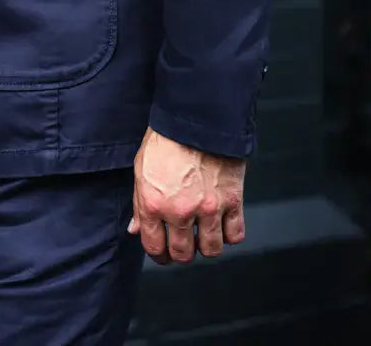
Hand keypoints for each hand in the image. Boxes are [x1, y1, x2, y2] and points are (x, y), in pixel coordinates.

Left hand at [128, 127, 245, 263]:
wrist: (195, 117)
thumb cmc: (166, 138)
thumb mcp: (141, 169)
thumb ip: (139, 204)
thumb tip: (135, 229)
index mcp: (153, 203)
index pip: (154, 247)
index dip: (158, 253)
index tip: (162, 251)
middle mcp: (180, 210)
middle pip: (183, 254)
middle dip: (181, 252)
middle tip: (182, 244)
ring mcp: (208, 207)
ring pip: (211, 250)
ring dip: (206, 245)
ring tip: (202, 233)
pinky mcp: (232, 200)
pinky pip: (235, 235)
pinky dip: (229, 234)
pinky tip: (222, 223)